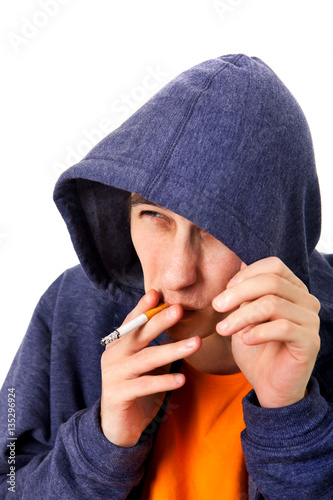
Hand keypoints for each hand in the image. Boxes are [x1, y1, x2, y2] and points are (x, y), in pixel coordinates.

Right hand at [100, 289, 200, 446]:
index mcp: (119, 344)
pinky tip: (181, 379)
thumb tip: (180, 324)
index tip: (157, 293)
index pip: (132, 321)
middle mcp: (114, 355)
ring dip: (172, 350)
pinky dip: (164, 381)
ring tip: (195, 343)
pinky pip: (145, 385)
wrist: (117, 426)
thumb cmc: (137, 388)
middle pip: (139, 334)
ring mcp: (114, 375)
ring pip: (146, 359)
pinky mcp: (119, 395)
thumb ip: (157, 345)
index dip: (143, 307)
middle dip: (160, 321)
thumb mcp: (147, 364)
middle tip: (180, 309)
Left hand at [213, 257, 320, 407]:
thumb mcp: (245, 315)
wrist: (268, 385)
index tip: (225, 291)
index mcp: (293, 289)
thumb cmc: (255, 348)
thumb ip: (246, 292)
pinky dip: (258, 332)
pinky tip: (244, 340)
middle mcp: (307, 301)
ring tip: (222, 329)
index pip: (274, 266)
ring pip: (272, 304)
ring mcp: (311, 321)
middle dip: (238, 293)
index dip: (247, 274)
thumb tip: (240, 262)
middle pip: (272, 282)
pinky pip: (283, 328)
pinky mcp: (310, 342)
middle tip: (216, 307)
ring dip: (241, 316)